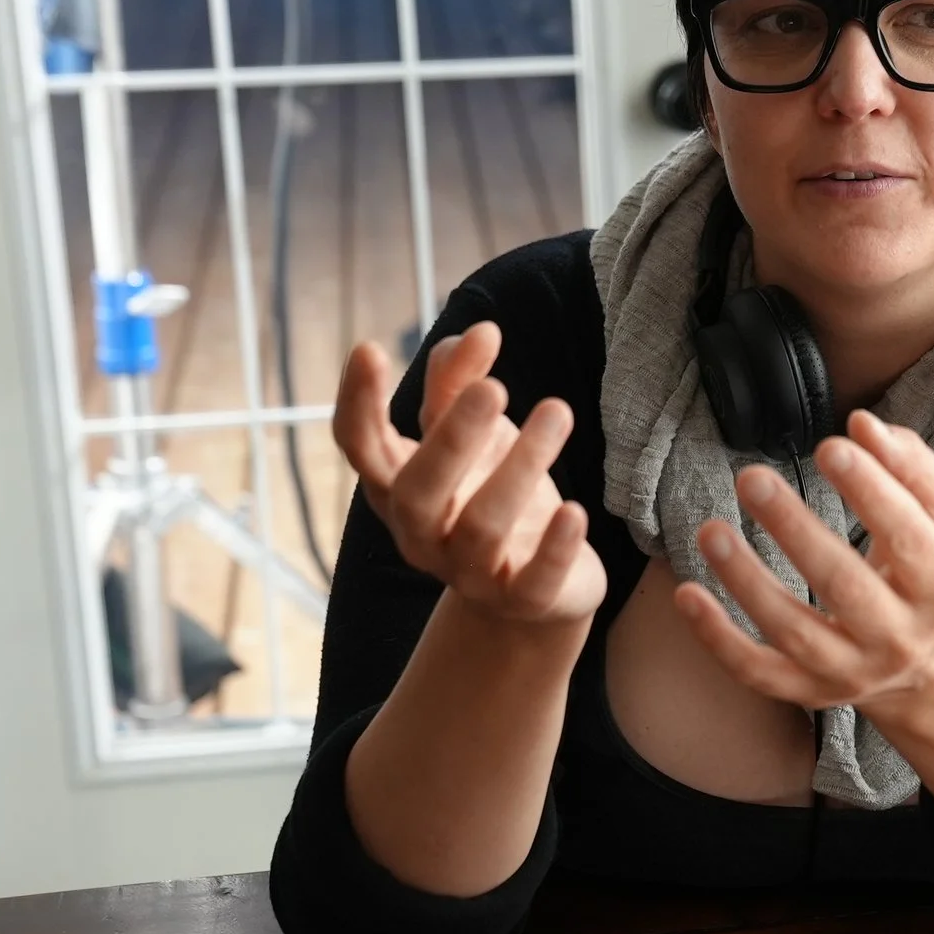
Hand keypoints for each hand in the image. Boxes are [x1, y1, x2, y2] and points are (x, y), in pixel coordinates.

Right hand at [333, 321, 605, 629]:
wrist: (535, 591)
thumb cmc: (490, 491)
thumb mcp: (474, 435)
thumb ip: (463, 383)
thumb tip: (479, 331)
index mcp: (398, 486)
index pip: (360, 447)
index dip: (358, 403)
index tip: (369, 348)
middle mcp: (422, 534)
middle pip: (416, 492)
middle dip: (452, 439)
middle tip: (494, 388)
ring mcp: (469, 574)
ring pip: (482, 528)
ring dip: (522, 466)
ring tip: (557, 411)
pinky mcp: (522, 602)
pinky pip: (532, 582)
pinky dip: (554, 548)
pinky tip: (575, 511)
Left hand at [675, 409, 933, 717]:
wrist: (931, 667)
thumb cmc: (930, 573)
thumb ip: (914, 468)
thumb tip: (864, 426)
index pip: (909, 539)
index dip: (872, 492)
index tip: (831, 446)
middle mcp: (900, 639)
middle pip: (846, 587)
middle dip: (796, 531)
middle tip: (753, 479)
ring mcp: (852, 672)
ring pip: (794, 631)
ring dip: (747, 581)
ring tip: (711, 530)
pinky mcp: (810, 691)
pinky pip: (759, 672)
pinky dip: (718, 638)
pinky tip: (687, 594)